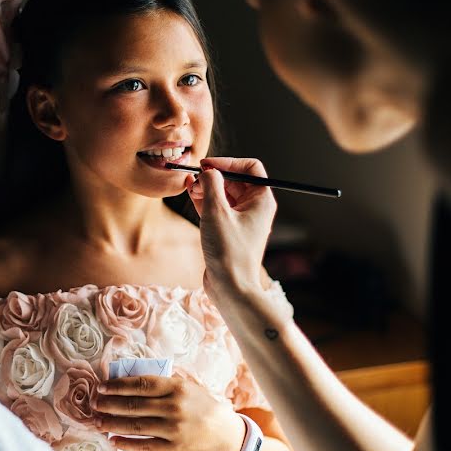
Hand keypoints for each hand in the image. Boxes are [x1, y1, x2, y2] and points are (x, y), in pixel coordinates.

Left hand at [94, 375, 245, 450]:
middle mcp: (174, 407)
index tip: (102, 387)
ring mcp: (173, 429)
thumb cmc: (200, 406)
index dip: (118, 386)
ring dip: (113, 424)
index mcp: (176, 387)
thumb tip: (127, 383)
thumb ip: (161, 384)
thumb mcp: (186, 387)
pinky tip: (114, 440)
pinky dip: (126, 444)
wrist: (224, 433)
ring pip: (135, 426)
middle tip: (95, 404)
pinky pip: (144, 446)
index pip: (140, 384)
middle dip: (109, 405)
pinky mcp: (173, 449)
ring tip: (99, 422)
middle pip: (134, 405)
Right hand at [185, 157, 276, 309]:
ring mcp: (241, 221)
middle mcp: (254, 208)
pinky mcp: (228, 231)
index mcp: (261, 200)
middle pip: (235, 180)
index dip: (228, 162)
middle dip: (214, 176)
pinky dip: (205, 201)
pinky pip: (217, 209)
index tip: (207, 165)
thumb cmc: (229, 251)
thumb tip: (207, 171)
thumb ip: (210, 185)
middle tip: (194, 178)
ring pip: (224, 194)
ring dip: (207, 188)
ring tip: (189, 187)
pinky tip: (191, 196)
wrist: (230, 287)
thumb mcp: (216, 211)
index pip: (250, 168)